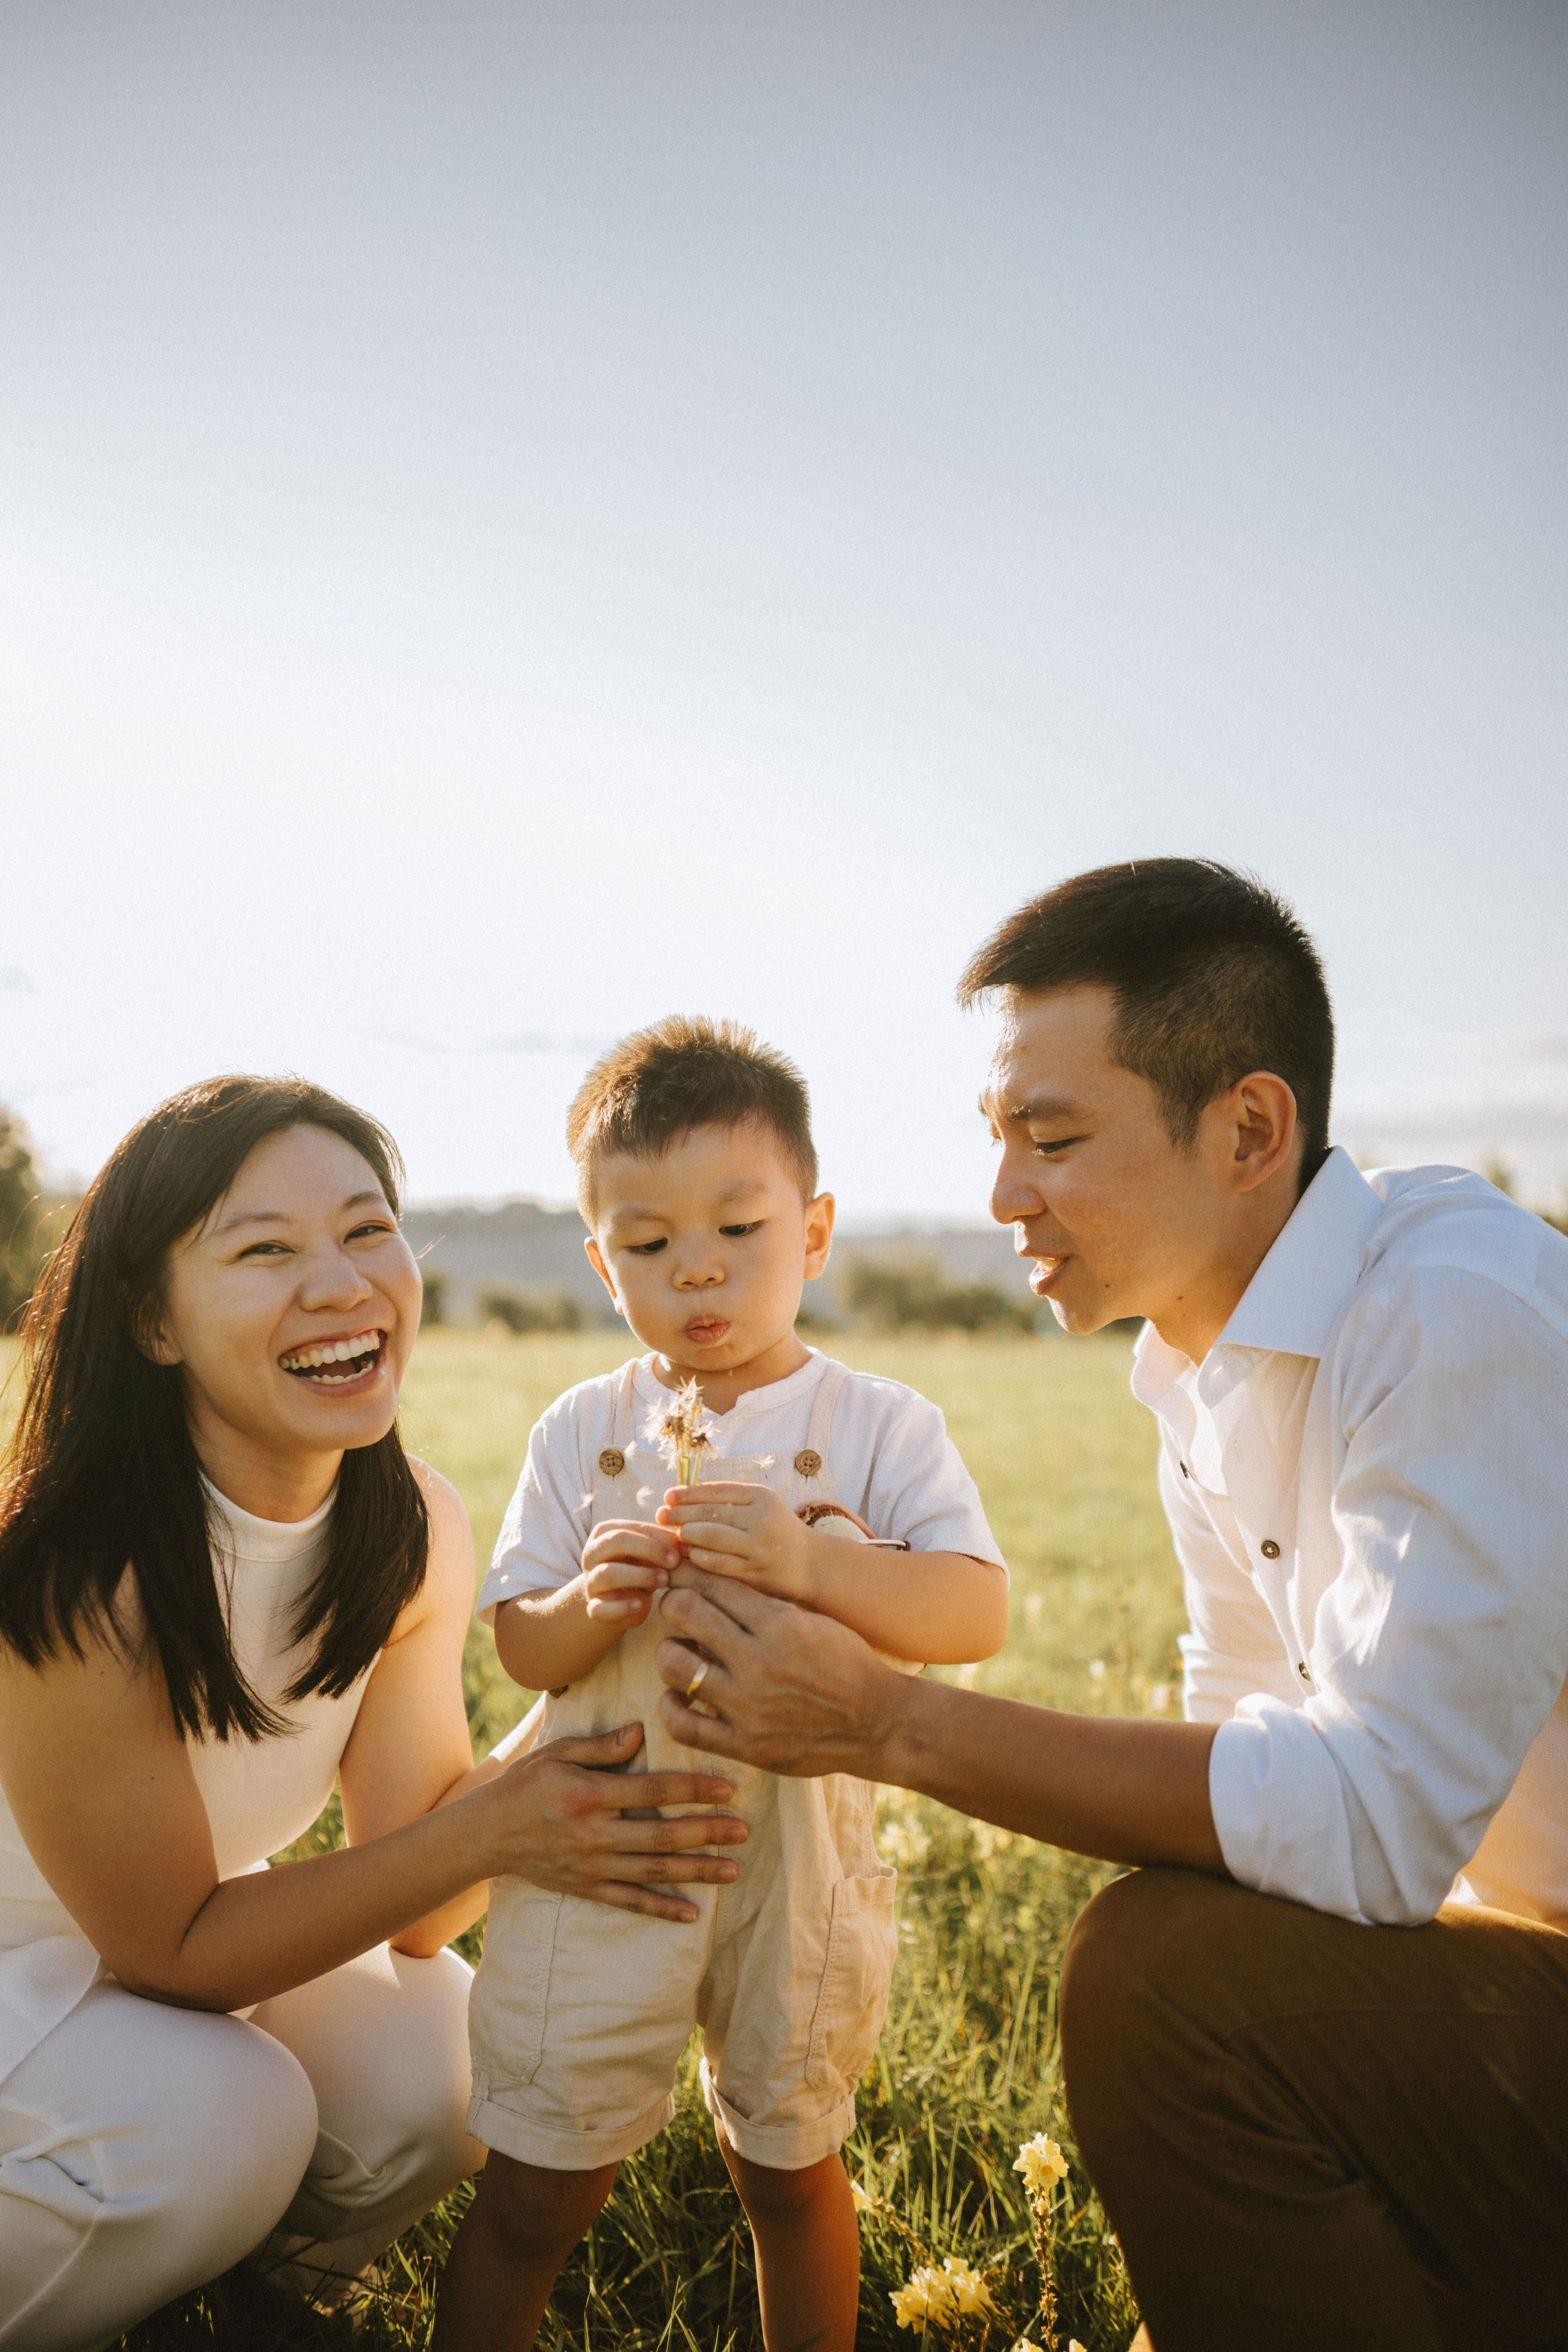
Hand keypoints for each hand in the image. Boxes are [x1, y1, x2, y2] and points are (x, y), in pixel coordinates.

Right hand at [480, 1722, 747, 1921]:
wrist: (487, 1834)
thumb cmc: (526, 1784)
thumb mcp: (558, 1753)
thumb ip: (601, 1746)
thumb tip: (641, 1733)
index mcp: (589, 1795)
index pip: (652, 1790)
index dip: (692, 1789)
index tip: (728, 1788)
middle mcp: (594, 1833)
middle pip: (661, 1834)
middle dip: (707, 1832)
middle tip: (744, 1830)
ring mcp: (591, 1865)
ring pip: (653, 1870)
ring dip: (696, 1871)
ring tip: (733, 1869)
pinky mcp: (586, 1887)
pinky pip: (630, 1901)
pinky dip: (661, 1909)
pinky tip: (692, 1913)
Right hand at [581, 1519, 681, 1627]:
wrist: (621, 1601)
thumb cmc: (641, 1568)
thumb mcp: (651, 1553)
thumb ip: (666, 1544)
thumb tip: (688, 1544)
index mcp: (605, 1534)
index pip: (632, 1527)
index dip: (660, 1537)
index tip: (685, 1548)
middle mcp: (592, 1555)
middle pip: (616, 1541)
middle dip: (649, 1549)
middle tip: (674, 1561)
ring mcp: (591, 1582)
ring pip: (608, 1573)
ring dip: (640, 1575)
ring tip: (664, 1581)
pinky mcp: (594, 1609)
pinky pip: (600, 1608)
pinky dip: (621, 1607)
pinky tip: (640, 1604)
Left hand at [653, 1567, 908, 1777]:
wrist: (877, 1722)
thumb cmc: (846, 1665)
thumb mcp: (813, 1621)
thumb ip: (767, 1605)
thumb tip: (717, 1583)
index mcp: (780, 1625)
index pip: (714, 1583)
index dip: (690, 1573)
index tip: (680, 1574)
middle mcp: (759, 1662)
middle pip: (686, 1611)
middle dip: (675, 1601)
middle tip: (677, 1606)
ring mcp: (748, 1706)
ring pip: (674, 1664)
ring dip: (670, 1651)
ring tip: (680, 1652)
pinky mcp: (744, 1744)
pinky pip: (683, 1724)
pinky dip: (671, 1706)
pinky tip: (678, 1696)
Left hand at [657, 1481, 812, 1601]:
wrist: (808, 1564)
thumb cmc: (775, 1530)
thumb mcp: (759, 1506)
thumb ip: (728, 1500)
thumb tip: (682, 1497)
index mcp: (761, 1497)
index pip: (717, 1490)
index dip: (688, 1493)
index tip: (668, 1496)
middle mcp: (761, 1519)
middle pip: (711, 1512)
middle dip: (681, 1513)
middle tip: (661, 1515)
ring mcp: (758, 1547)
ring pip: (711, 1537)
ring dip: (687, 1535)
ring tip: (673, 1535)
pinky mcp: (754, 1571)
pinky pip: (718, 1563)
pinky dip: (698, 1557)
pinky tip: (688, 1555)